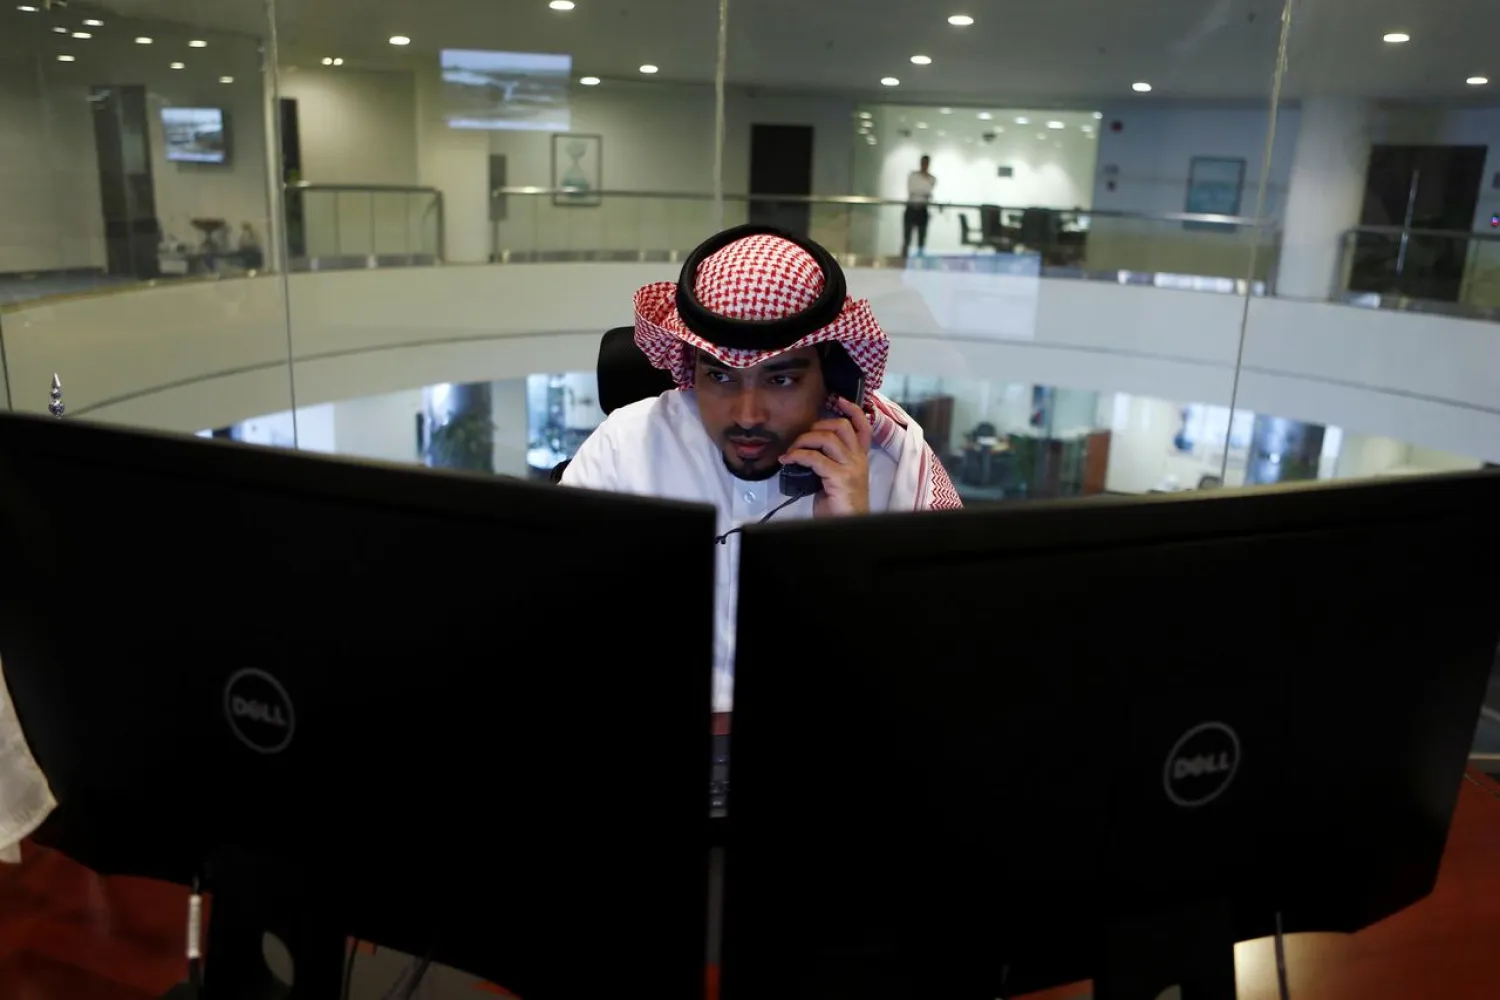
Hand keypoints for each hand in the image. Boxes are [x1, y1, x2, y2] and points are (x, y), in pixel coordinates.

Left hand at [781, 397, 872, 516]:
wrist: (846, 526)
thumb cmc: (839, 505)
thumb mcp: (835, 478)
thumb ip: (828, 461)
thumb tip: (806, 450)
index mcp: (859, 458)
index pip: (863, 427)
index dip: (852, 410)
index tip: (838, 400)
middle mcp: (858, 460)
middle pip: (842, 426)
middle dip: (818, 425)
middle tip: (802, 436)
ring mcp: (850, 468)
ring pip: (827, 438)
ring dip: (804, 440)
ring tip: (792, 450)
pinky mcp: (839, 477)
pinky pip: (814, 458)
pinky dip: (797, 455)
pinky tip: (788, 460)